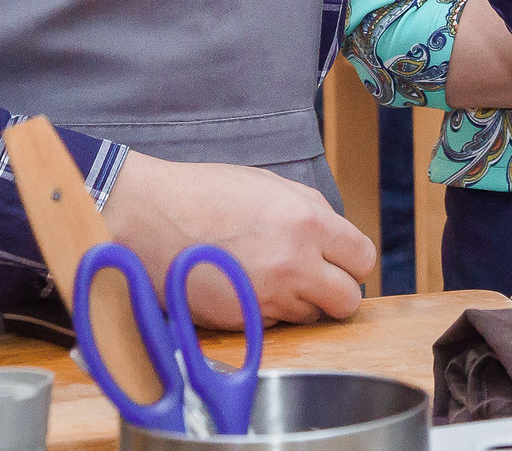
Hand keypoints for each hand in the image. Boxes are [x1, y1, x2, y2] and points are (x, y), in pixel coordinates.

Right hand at [101, 153, 377, 326]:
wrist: (148, 217)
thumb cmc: (206, 194)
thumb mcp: (272, 187)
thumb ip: (312, 214)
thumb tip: (334, 239)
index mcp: (308, 222)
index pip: (363, 259)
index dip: (352, 263)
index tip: (340, 263)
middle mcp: (294, 263)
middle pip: (347, 300)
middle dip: (336, 292)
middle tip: (316, 281)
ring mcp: (267, 297)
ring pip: (310, 316)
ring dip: (299, 304)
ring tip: (268, 279)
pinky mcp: (240, 320)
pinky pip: (273, 325)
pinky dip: (266, 313)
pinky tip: (245, 288)